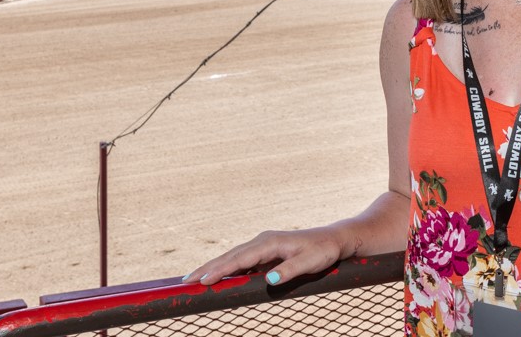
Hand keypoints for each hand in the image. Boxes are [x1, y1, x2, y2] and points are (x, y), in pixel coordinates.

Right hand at [183, 226, 354, 286]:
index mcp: (269, 243)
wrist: (334, 239)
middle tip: (186, 281)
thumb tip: (268, 280)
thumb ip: (289, 271)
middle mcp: (262, 241)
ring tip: (194, 279)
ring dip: (213, 267)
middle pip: (230, 256)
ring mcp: (263, 245)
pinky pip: (241, 260)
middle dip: (207, 268)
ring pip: (233, 257)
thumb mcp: (310, 263)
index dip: (220, 270)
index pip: (239, 259)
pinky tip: (217, 277)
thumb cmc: (323, 251)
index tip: (203, 280)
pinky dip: (226, 268)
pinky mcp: (265, 252)